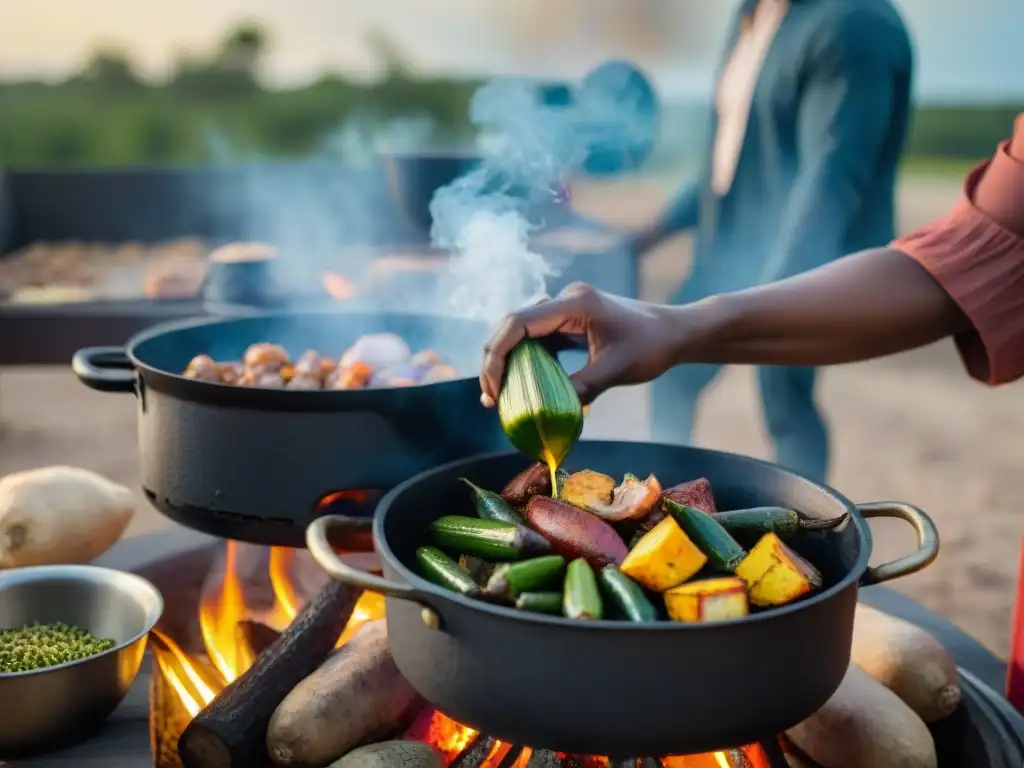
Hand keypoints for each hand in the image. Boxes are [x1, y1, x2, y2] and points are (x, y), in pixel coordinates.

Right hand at [480, 283, 680, 406]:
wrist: (675, 332)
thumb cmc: (652, 346)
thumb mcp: (615, 370)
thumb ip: (581, 388)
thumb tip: (547, 414)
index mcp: (574, 304)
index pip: (518, 322)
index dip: (497, 354)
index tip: (493, 387)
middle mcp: (564, 300)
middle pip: (512, 325)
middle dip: (495, 360)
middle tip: (490, 398)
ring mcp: (565, 309)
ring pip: (520, 332)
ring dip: (506, 361)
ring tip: (498, 396)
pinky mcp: (569, 322)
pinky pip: (537, 338)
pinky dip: (524, 361)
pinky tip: (520, 386)